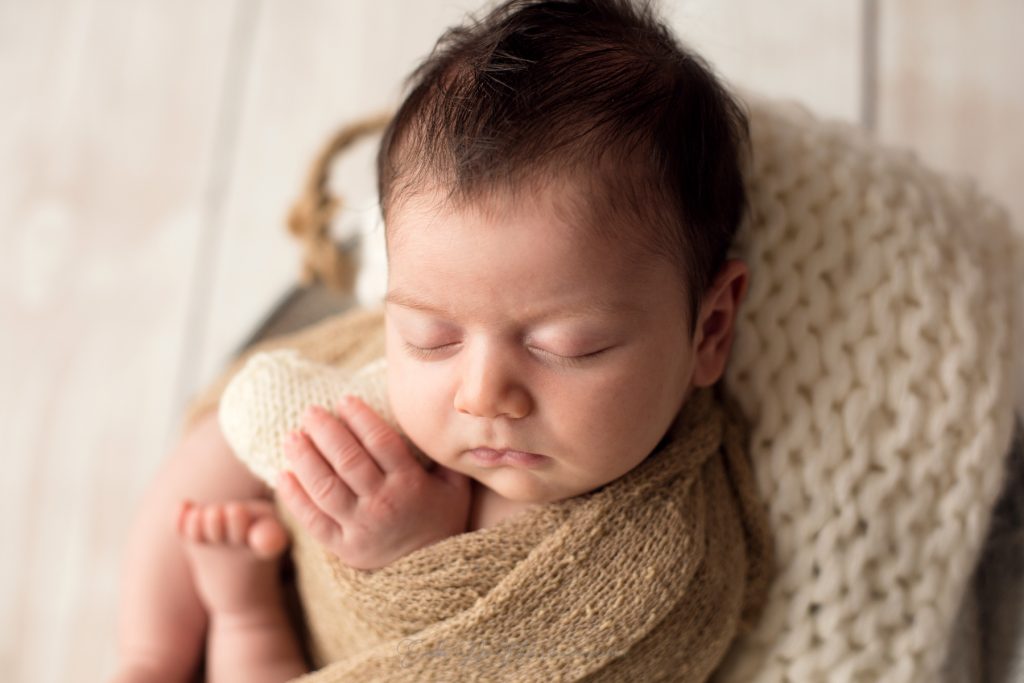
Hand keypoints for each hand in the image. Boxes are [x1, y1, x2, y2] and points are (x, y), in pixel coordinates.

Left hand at [276, 395, 470, 569]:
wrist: (431, 576)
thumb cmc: (441, 521)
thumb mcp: (455, 488)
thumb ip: (447, 456)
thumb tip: (440, 419)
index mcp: (410, 485)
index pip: (381, 442)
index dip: (360, 418)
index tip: (344, 400)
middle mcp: (383, 504)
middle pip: (348, 460)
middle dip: (326, 431)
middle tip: (310, 411)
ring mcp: (359, 527)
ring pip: (325, 487)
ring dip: (305, 458)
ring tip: (292, 436)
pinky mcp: (342, 547)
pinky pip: (312, 519)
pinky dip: (295, 496)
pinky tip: (283, 474)